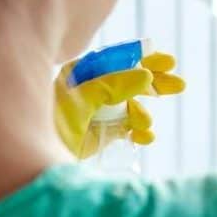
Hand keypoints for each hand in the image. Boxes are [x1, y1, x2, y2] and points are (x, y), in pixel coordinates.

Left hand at [54, 51, 185, 158]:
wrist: (37, 158)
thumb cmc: (53, 121)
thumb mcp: (83, 98)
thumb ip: (114, 85)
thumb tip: (146, 77)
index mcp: (83, 72)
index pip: (119, 59)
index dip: (144, 58)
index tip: (168, 61)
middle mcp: (92, 89)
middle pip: (131, 81)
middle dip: (155, 84)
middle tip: (179, 85)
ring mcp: (99, 111)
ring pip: (132, 106)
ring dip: (143, 113)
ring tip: (144, 122)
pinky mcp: (102, 134)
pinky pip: (127, 128)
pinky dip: (138, 132)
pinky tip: (145, 136)